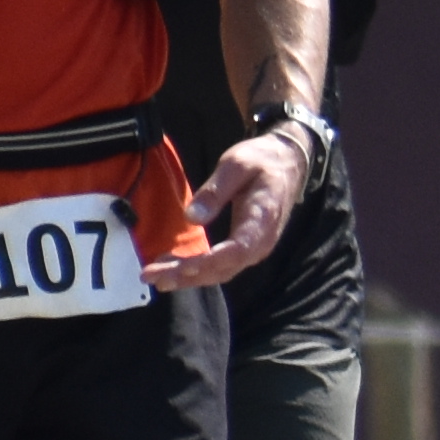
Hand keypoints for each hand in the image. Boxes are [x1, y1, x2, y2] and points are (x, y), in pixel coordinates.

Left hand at [170, 118, 318, 288]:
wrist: (288, 164)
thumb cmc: (261, 161)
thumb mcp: (236, 165)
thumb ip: (215, 191)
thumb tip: (190, 218)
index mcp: (262, 219)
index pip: (237, 249)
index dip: (210, 262)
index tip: (182, 267)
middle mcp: (261, 242)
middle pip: (223, 268)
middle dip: (186, 275)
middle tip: (151, 275)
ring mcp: (255, 249)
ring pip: (221, 273)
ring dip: (188, 278)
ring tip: (155, 277)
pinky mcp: (247, 250)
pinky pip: (223, 268)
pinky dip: (198, 272)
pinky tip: (175, 269)